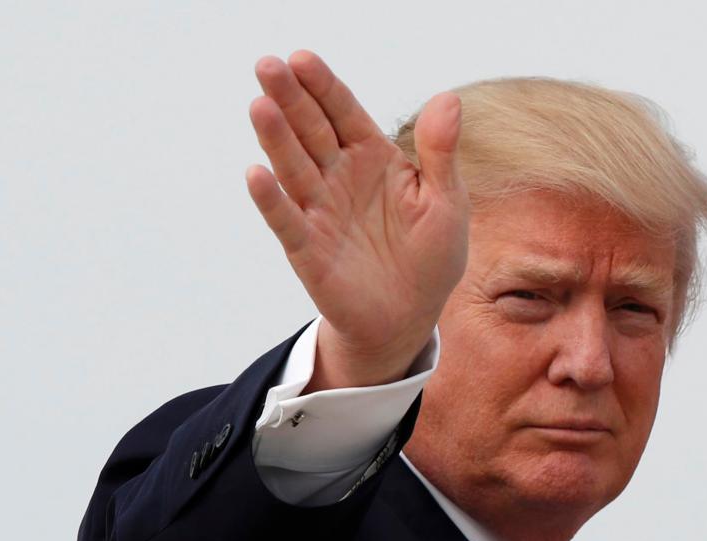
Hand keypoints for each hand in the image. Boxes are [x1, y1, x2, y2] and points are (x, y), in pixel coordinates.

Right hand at [246, 51, 468, 389]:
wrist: (409, 315)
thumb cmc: (430, 256)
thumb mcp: (447, 203)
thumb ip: (441, 154)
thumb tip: (449, 99)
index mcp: (372, 157)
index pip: (344, 113)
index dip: (324, 87)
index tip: (302, 58)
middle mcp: (339, 176)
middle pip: (312, 131)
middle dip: (291, 99)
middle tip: (268, 66)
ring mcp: (320, 210)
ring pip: (295, 168)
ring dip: (276, 139)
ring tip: (260, 106)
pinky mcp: (308, 248)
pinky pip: (288, 220)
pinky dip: (272, 199)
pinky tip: (257, 174)